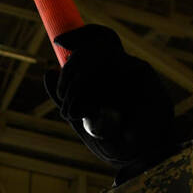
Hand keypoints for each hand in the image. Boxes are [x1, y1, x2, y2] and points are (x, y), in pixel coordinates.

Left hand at [44, 24, 177, 182]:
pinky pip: (114, 65)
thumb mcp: (79, 117)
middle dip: (70, 70)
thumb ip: (64, 96)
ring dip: (79, 83)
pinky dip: (96, 86)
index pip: (95, 39)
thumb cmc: (112, 139)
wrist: (138, 157)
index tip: (58, 41)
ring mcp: (133, 67)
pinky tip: (90, 111)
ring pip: (100, 55)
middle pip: (92, 46)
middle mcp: (122, 66)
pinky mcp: (142, 72)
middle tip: (63, 97)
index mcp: (108, 73)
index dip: (78, 35)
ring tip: (74, 112)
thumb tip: (49, 70)